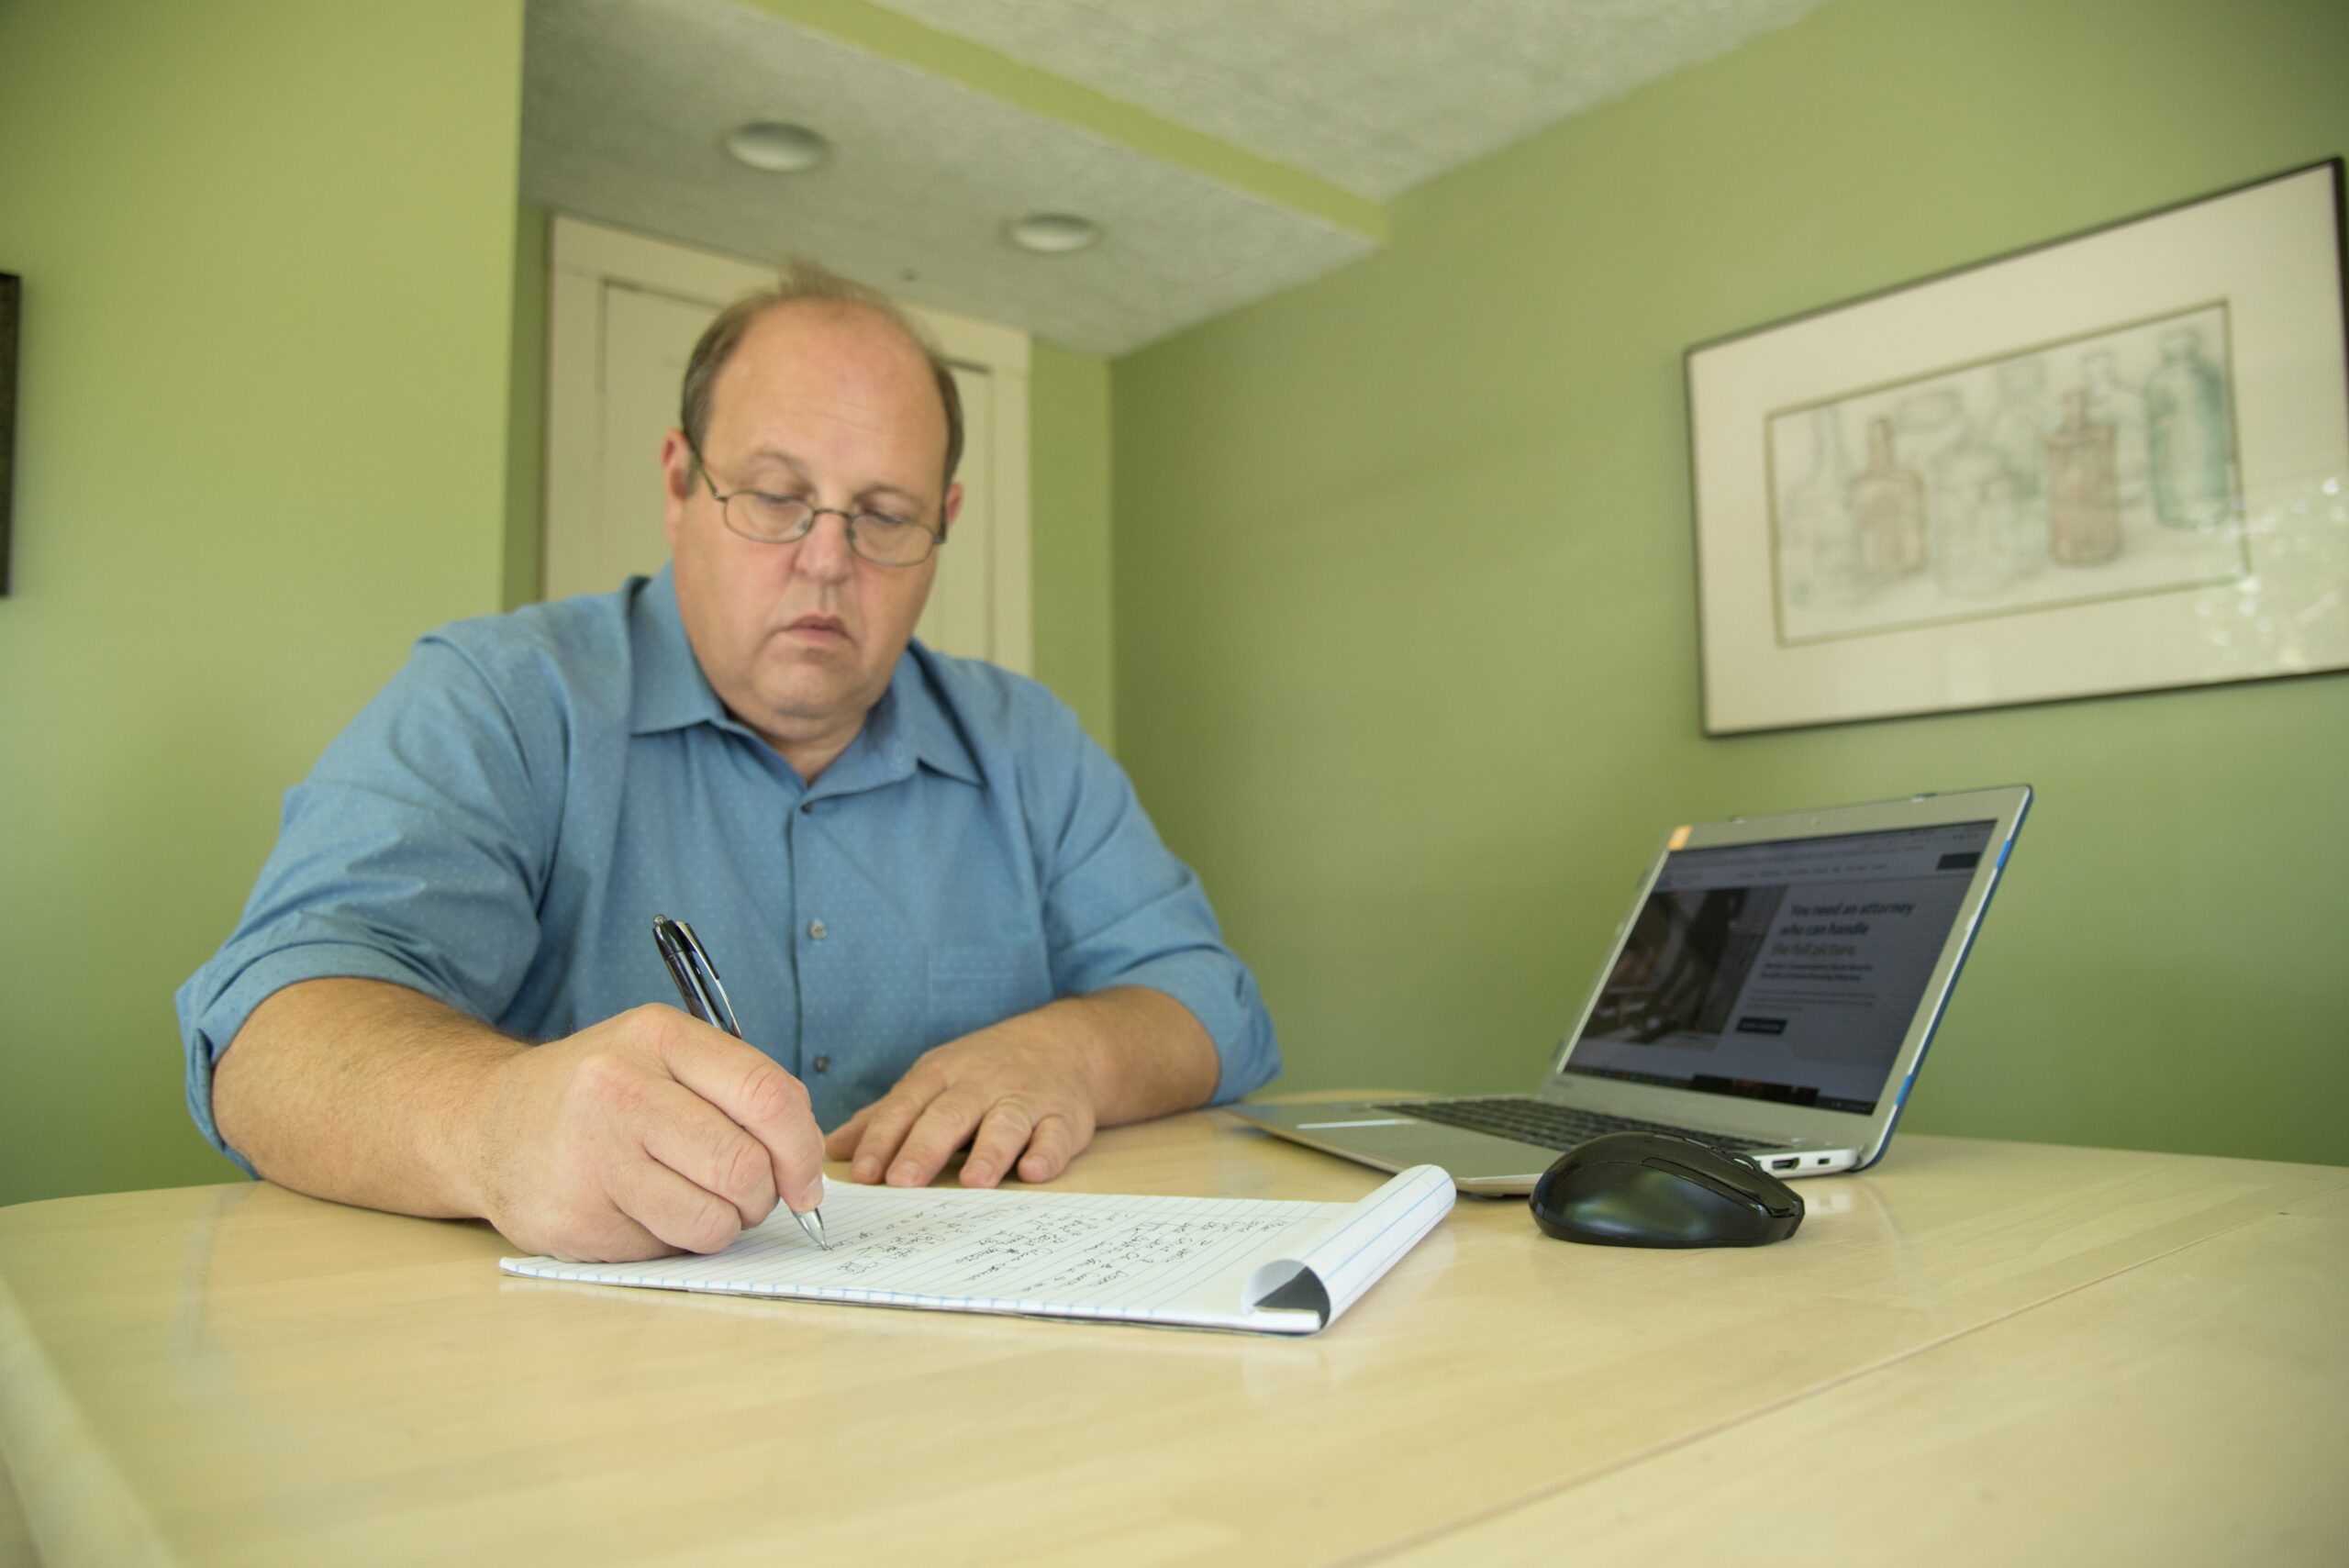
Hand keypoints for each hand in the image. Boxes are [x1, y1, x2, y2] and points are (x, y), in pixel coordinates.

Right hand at [471, 1004, 827, 1262]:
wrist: (488, 1124)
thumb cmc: (599, 1094)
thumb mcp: (663, 1059)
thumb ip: (738, 1095)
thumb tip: (806, 1170)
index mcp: (658, 1038)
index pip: (767, 1096)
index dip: (803, 1149)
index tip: (806, 1181)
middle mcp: (620, 1091)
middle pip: (743, 1166)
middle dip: (762, 1196)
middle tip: (746, 1197)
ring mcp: (590, 1157)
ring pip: (710, 1220)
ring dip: (721, 1225)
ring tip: (691, 1201)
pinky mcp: (572, 1220)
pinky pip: (664, 1249)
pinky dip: (670, 1240)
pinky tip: (637, 1211)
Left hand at [824, 1015, 1100, 1189]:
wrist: (1065, 1043)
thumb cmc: (985, 1070)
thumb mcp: (933, 1080)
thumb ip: (887, 1116)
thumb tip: (832, 1150)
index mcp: (942, 1075)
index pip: (905, 1106)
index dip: (882, 1139)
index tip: (862, 1173)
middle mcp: (981, 1085)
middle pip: (949, 1115)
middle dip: (924, 1147)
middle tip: (902, 1181)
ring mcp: (1025, 1099)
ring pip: (1005, 1124)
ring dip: (990, 1152)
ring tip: (973, 1182)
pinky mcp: (1064, 1117)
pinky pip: (1056, 1135)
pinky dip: (1048, 1152)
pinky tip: (1034, 1171)